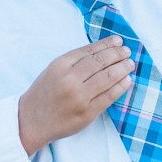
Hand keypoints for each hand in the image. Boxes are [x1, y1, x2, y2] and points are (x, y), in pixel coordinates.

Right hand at [18, 36, 133, 155]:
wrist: (31, 120)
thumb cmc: (44, 92)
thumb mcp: (53, 69)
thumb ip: (74, 60)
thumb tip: (102, 50)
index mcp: (61, 65)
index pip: (90, 50)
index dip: (107, 44)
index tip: (118, 41)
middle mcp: (70, 79)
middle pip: (100, 62)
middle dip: (117, 54)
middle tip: (127, 51)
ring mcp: (79, 97)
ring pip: (107, 78)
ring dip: (122, 69)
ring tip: (129, 64)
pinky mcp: (87, 113)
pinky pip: (109, 97)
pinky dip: (120, 87)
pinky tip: (127, 80)